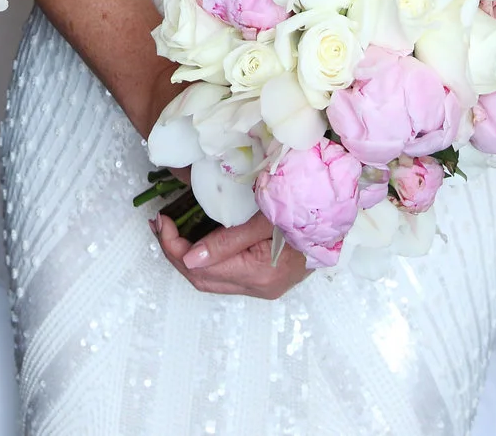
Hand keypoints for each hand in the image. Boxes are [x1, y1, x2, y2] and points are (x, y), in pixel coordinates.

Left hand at [154, 207, 308, 300]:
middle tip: (159, 224)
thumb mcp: (264, 217)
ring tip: (170, 230)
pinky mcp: (266, 279)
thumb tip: (189, 259)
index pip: (201, 269)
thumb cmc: (304, 207)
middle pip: (202, 280)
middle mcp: (261, 287)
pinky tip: (195, 240)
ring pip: (212, 280)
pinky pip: (225, 275)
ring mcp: (264, 286)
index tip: (161, 220)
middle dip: (174, 252)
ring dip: (186, 256)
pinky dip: (205, 258)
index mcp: (261, 274)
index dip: (174, 246)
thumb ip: (227, 240)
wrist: (337, 213)